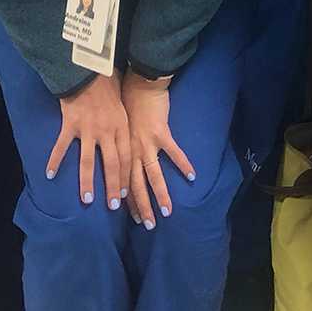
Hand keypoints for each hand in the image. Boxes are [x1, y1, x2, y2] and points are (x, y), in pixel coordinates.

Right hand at [48, 73, 129, 210]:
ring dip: (87, 182)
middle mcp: (106, 131)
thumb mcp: (122, 104)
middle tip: (112, 206)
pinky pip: (62, 146)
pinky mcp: (70, 124)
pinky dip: (55, 160)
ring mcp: (88, 129)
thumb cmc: (108, 83)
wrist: (89, 67)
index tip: (126, 196)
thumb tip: (130, 140)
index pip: (126, 158)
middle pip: (111, 164)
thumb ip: (123, 123)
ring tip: (87, 200)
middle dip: (113, 187)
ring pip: (88, 161)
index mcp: (121, 126)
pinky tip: (50, 175)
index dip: (126, 178)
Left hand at [121, 71, 195, 228]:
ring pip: (153, 175)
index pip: (125, 183)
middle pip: (136, 185)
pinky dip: (182, 164)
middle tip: (148, 225)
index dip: (130, 202)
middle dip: (142, 206)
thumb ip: (123, 147)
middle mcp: (132, 151)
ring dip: (160, 194)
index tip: (134, 219)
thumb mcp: (119, 130)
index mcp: (122, 152)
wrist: (138, 85)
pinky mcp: (160, 133)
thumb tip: (125, 163)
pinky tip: (191, 176)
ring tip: (168, 212)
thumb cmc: (128, 105)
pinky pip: (173, 152)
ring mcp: (146, 143)